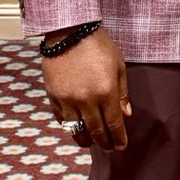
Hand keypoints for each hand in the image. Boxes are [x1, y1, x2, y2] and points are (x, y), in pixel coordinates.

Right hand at [42, 27, 130, 151]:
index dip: (118, 138)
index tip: (121, 146)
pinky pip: (61, 118)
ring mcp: (67, 100)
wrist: (69, 31)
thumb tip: (126, 114)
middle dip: (104, 142)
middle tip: (109, 148)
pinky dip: (69, 126)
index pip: (113, 124)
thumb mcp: (118, 65)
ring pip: (76, 129)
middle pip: (95, 131)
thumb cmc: (99, 45)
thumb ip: (122, 92)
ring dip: (84, 139)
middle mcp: (86, 100)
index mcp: (106, 92)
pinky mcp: (53, 96)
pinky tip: (74, 127)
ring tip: (90, 143)